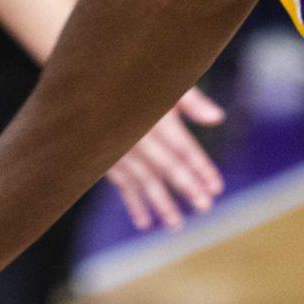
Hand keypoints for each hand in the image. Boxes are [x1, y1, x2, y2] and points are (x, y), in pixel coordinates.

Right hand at [103, 88, 225, 230]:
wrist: (84, 81)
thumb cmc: (134, 78)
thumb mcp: (164, 81)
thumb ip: (191, 101)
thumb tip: (218, 119)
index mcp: (154, 114)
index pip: (183, 147)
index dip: (201, 167)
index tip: (217, 187)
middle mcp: (136, 134)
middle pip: (166, 167)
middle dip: (187, 188)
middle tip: (205, 207)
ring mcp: (117, 147)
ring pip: (142, 181)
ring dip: (160, 204)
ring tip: (176, 225)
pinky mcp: (103, 157)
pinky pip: (120, 184)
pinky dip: (132, 203)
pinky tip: (144, 222)